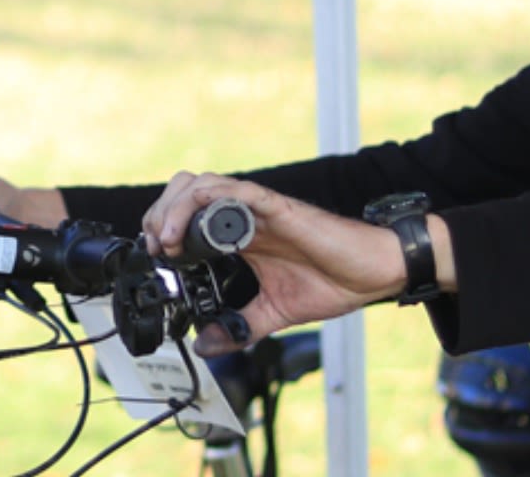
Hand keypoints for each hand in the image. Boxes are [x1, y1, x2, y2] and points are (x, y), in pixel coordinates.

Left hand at [141, 173, 408, 355]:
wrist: (374, 273)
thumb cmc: (334, 281)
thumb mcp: (275, 313)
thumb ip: (240, 326)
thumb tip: (206, 345)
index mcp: (240, 235)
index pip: (187, 216)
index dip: (162, 229)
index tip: (155, 258)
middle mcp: (244, 216)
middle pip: (185, 190)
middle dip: (160, 214)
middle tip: (156, 247)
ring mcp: (259, 208)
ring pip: (203, 184)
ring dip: (175, 207)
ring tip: (167, 240)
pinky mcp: (278, 208)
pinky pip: (237, 191)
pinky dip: (209, 201)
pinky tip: (195, 223)